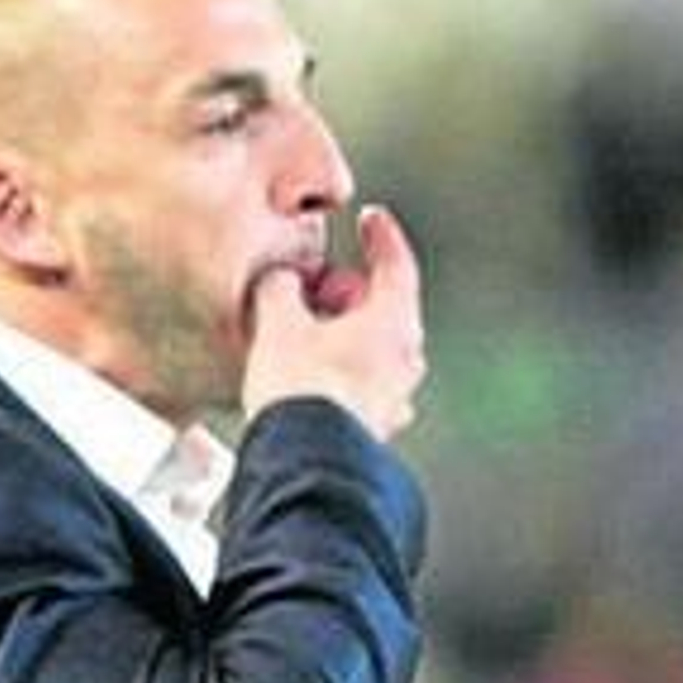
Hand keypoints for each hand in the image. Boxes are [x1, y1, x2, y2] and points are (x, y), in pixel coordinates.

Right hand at [241, 205, 426, 440]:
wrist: (303, 462)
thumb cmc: (301, 391)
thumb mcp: (279, 322)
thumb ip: (280, 289)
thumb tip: (279, 281)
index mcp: (394, 324)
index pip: (398, 265)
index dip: (382, 237)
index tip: (371, 219)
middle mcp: (403, 363)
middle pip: (385, 311)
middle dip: (350, 294)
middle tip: (316, 287)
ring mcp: (392, 401)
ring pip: (373, 352)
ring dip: (344, 337)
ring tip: (306, 334)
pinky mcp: (372, 430)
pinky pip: (361, 387)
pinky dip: (341, 372)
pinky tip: (311, 378)